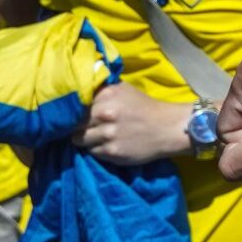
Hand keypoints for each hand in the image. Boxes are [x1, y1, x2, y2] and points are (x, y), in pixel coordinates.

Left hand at [75, 83, 190, 166]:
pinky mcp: (112, 152)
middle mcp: (105, 113)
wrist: (168, 128)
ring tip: (98, 137)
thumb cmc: (144, 107)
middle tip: (87, 127)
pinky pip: (92, 152)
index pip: (74, 105)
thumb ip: (100, 89)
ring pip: (79, 140)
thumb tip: (76, 88)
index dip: (73, 111)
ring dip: (86, 139)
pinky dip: (98, 149)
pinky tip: (109, 144)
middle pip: (73, 124)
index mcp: (107, 94)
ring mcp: (108, 134)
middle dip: (77, 126)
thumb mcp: (124, 90)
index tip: (75, 114)